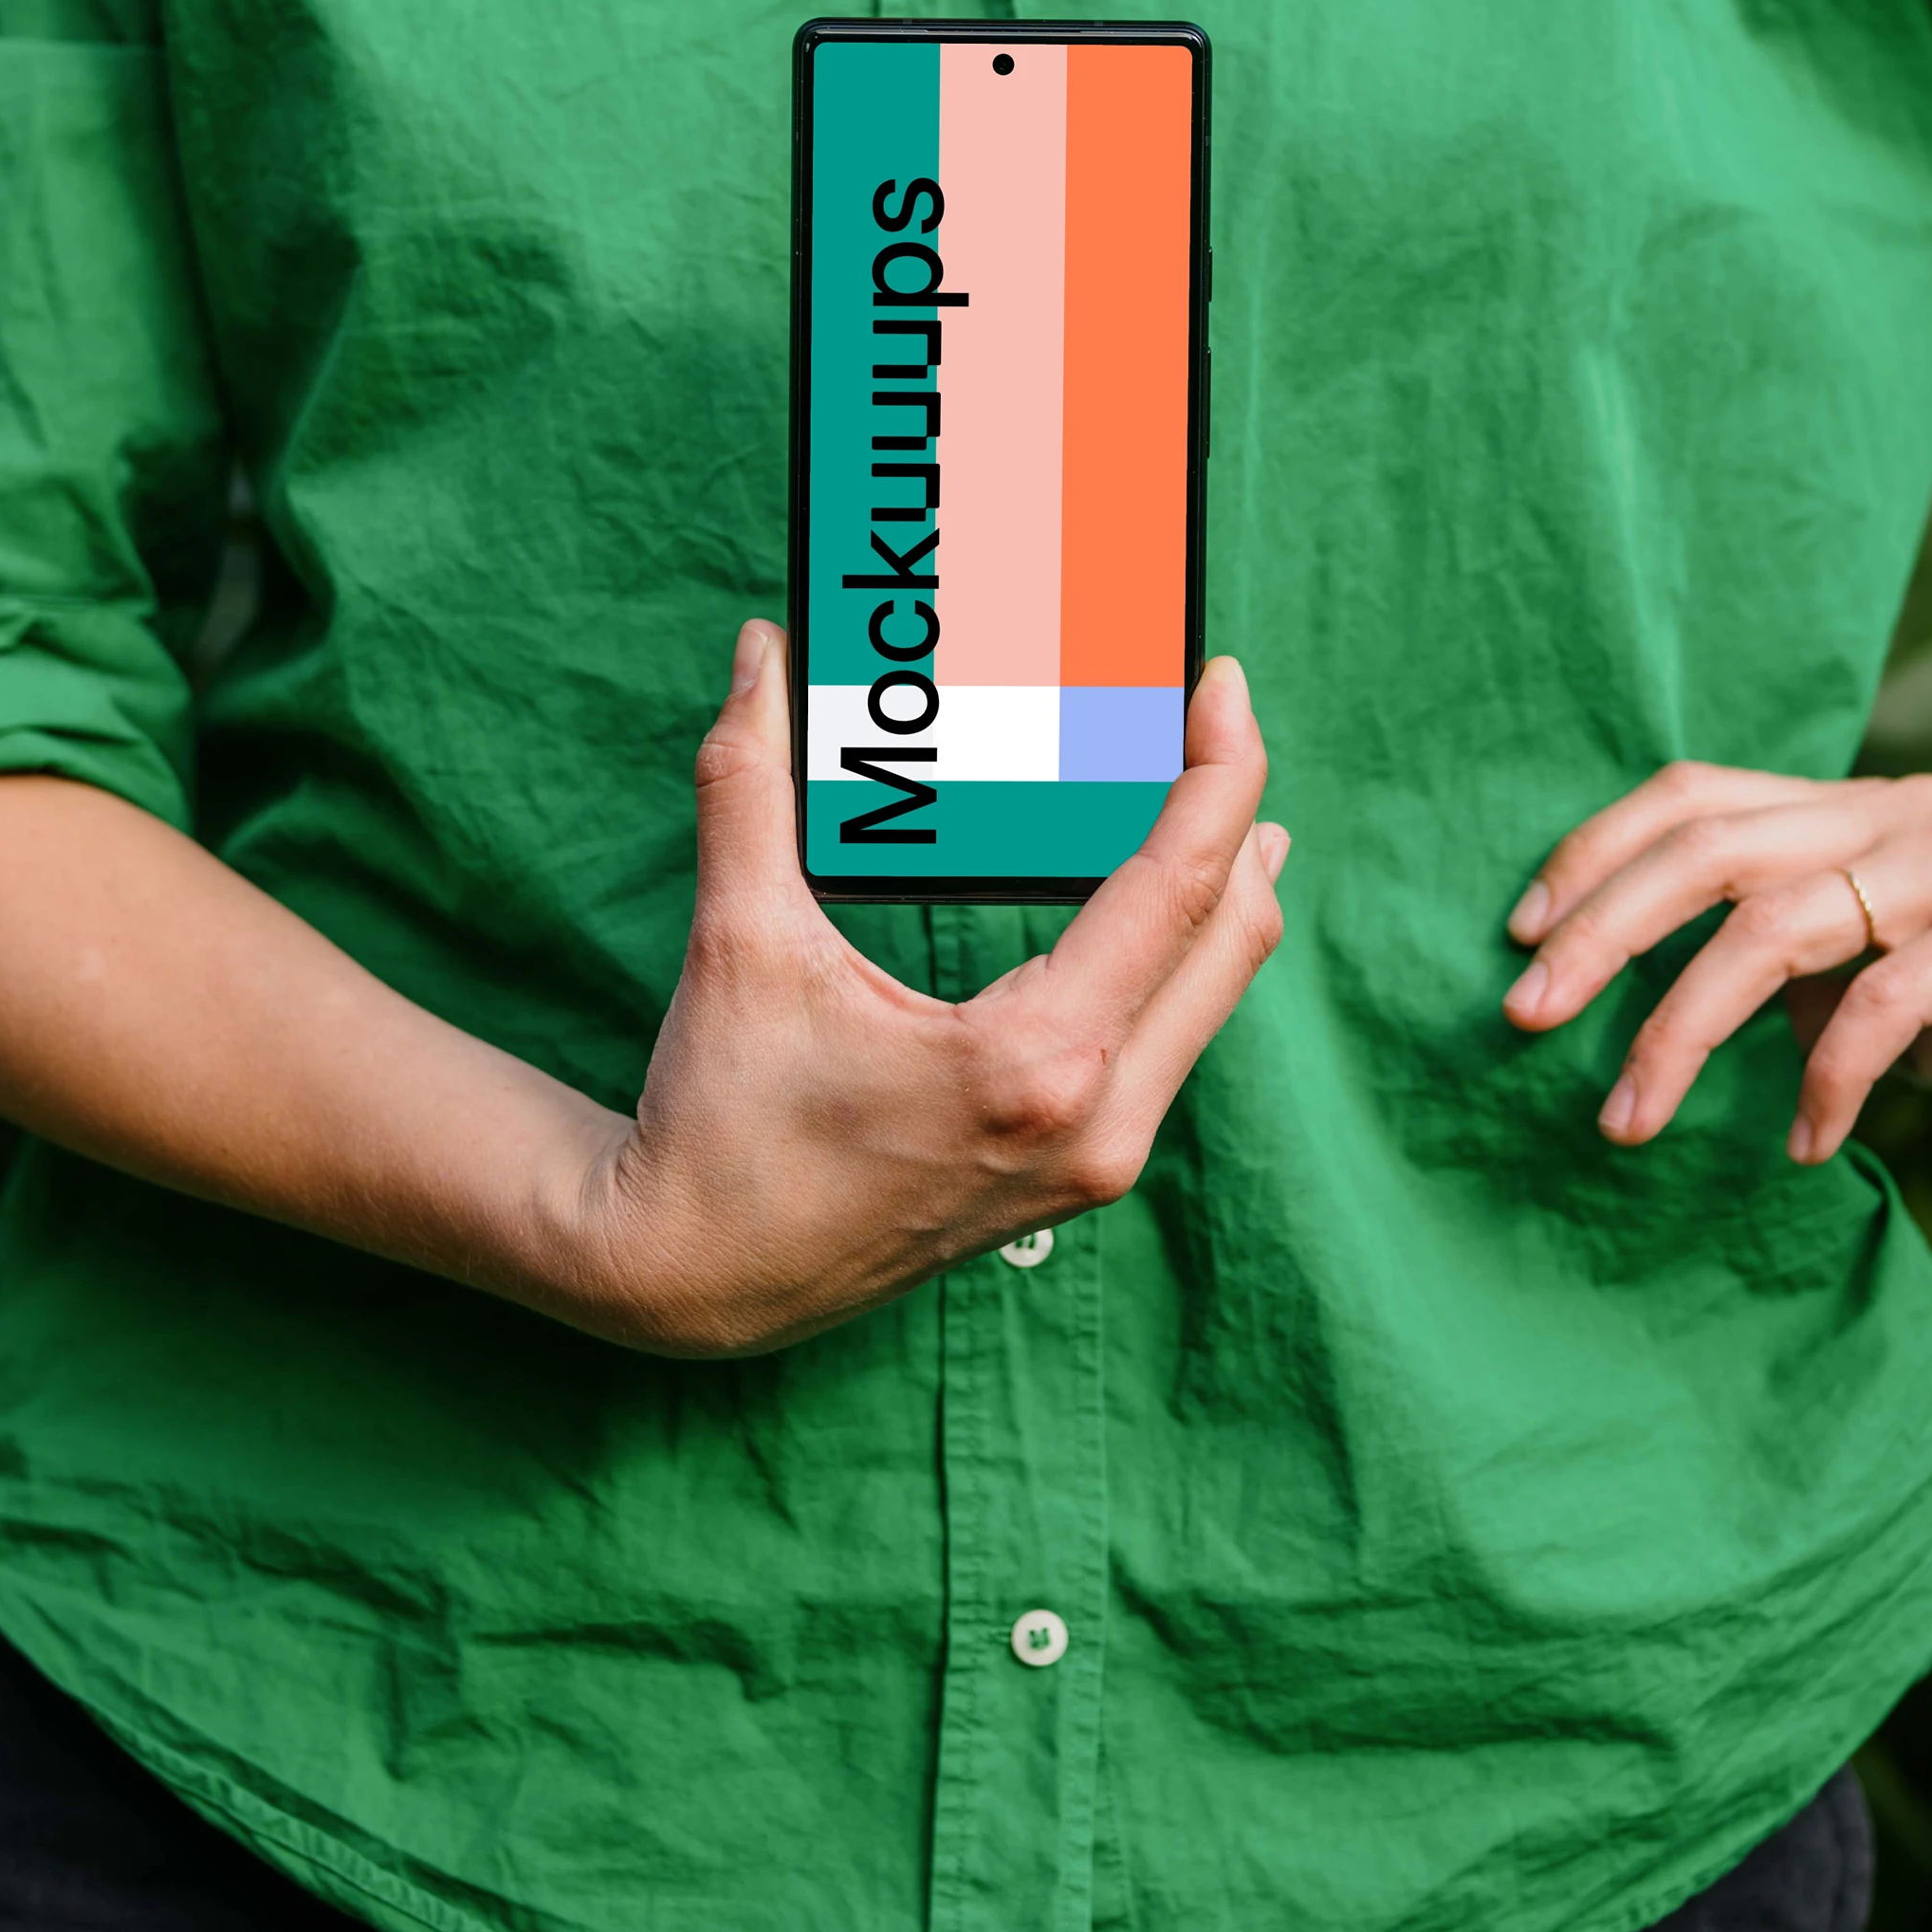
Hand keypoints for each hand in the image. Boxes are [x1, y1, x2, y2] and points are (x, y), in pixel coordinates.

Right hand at [579, 624, 1289, 1357]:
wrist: (693, 1278)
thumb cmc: (717, 1122)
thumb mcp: (740, 943)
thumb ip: (750, 784)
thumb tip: (758, 652)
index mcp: (1036, 1064)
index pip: (1179, 888)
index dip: (1218, 771)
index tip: (1220, 682)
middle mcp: (1093, 1124)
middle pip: (1229, 940)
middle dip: (1237, 817)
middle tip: (1212, 717)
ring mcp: (1095, 1165)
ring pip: (1210, 1000)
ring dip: (1219, 893)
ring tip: (1208, 795)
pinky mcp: (1076, 1181)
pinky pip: (1171, 1047)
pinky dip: (1180, 960)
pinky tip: (1162, 906)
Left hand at [1498, 766, 1931, 1166]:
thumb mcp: (1904, 996)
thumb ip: (1809, 988)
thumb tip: (1693, 1023)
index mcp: (1860, 812)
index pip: (1695, 799)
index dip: (1594, 855)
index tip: (1515, 938)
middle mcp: (1901, 812)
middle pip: (1709, 845)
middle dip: (1599, 931)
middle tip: (1519, 1018)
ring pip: (1778, 920)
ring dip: (1684, 1025)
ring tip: (1626, 1119)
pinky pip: (1896, 994)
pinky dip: (1831, 1074)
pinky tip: (1806, 1143)